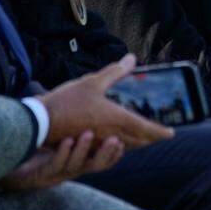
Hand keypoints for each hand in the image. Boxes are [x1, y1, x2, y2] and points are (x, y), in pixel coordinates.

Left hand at [0, 131, 123, 190]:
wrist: (12, 163)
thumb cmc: (40, 149)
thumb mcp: (64, 135)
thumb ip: (82, 121)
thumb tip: (98, 96)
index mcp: (81, 158)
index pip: (105, 158)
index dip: (116, 152)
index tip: (124, 139)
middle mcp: (73, 166)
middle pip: (96, 165)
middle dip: (107, 154)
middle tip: (116, 140)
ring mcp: (58, 170)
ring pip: (76, 165)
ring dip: (83, 150)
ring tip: (87, 134)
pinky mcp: (43, 172)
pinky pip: (55, 164)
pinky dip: (63, 153)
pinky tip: (66, 141)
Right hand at [40, 55, 173, 149]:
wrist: (39, 123)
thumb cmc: (66, 101)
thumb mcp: (92, 82)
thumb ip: (115, 72)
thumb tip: (132, 58)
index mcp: (117, 119)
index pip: (147, 129)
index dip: (160, 132)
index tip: (171, 133)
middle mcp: (112, 134)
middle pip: (139, 141)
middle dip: (150, 138)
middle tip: (158, 132)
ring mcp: (100, 144)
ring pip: (125, 147)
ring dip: (135, 142)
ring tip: (140, 134)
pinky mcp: (88, 148)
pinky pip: (110, 150)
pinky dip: (118, 145)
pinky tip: (115, 137)